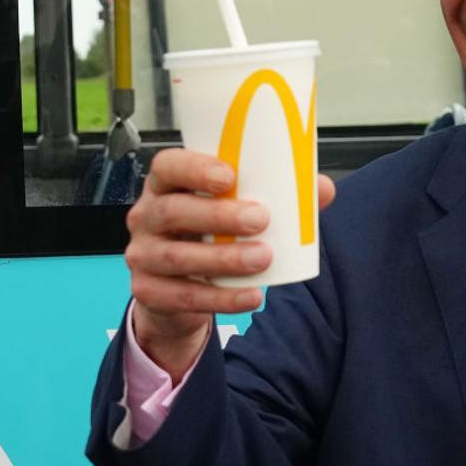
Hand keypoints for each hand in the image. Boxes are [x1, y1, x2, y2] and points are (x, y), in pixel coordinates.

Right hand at [124, 148, 335, 380]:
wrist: (180, 289)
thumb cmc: (211, 235)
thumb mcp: (236, 210)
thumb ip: (279, 197)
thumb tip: (323, 189)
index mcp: (167, 186)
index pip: (168, 166)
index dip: (194, 168)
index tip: (229, 176)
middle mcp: (147, 217)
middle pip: (173, 211)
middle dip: (218, 215)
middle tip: (260, 219)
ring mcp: (143, 255)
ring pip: (177, 256)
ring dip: (224, 258)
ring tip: (263, 258)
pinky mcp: (149, 292)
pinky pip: (184, 296)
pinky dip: (221, 298)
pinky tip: (251, 296)